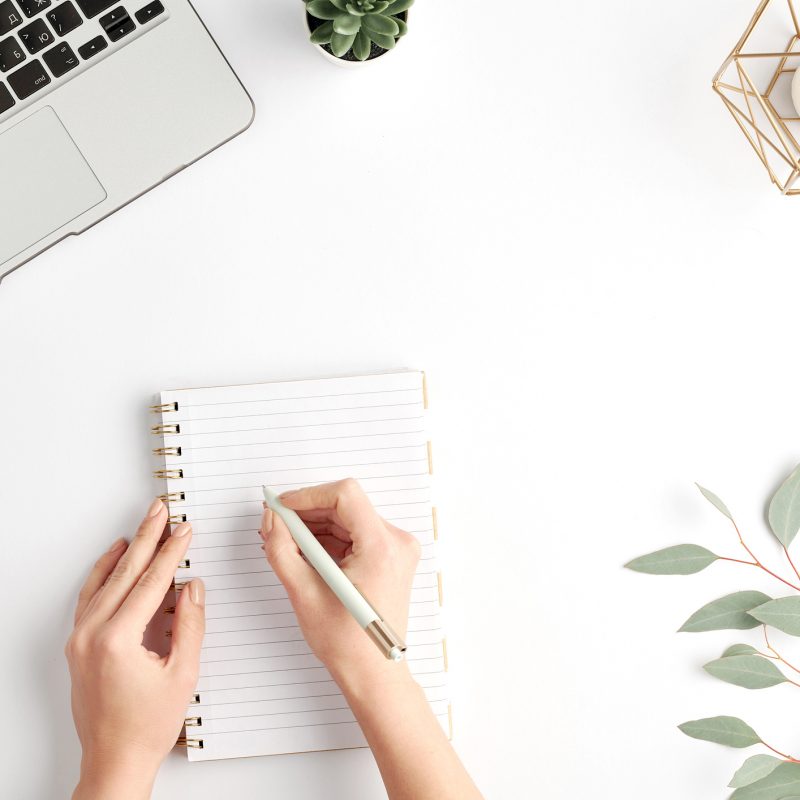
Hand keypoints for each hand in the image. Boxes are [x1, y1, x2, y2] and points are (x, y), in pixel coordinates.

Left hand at [67, 499, 204, 799]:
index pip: (151, 582)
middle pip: (126, 572)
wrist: (114, 761)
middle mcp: (91, 635)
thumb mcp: (182, 673)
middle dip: (147, 537)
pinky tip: (115, 556)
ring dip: (127, 550)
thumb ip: (190, 624)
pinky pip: (89, 597)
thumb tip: (192, 586)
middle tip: (161, 510)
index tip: (184, 530)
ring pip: (105, 580)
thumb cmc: (147, 726)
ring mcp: (80, 639)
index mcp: (117, 640)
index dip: (172, 552)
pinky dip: (103, 572)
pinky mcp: (78, 645)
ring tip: (142, 524)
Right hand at [261, 481, 483, 799]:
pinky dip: (329, 539)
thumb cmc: (346, 643)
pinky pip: (355, 534)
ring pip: (348, 519)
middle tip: (275, 526)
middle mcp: (396, 542)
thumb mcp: (303, 593)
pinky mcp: (390, 557)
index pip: (344, 495)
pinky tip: (306, 555)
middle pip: (346, 505)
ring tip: (286, 544)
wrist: (374, 673)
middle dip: (307, 514)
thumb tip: (271, 519)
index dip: (308, 496)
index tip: (282, 507)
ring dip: (316, 527)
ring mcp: (396, 549)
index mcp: (381, 547)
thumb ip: (282, 550)